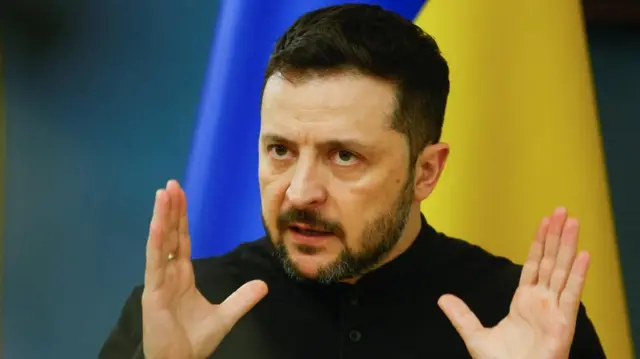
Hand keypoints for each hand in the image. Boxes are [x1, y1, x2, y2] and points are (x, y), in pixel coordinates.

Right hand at [141, 180, 267, 358]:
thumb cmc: (194, 341)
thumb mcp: (225, 316)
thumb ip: (242, 299)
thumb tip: (264, 285)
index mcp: (182, 276)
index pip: (182, 240)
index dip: (181, 218)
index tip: (181, 195)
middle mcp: (168, 274)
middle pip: (170, 235)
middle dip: (170, 210)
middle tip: (171, 184)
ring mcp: (158, 282)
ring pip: (161, 243)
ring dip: (161, 218)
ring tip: (162, 194)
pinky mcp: (153, 293)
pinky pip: (155, 264)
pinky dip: (156, 243)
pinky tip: (156, 224)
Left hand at [438, 207, 589, 358]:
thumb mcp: (476, 335)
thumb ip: (461, 315)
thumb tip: (443, 298)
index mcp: (525, 302)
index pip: (535, 265)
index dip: (539, 243)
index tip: (544, 223)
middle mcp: (542, 302)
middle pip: (551, 261)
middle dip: (556, 236)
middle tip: (562, 211)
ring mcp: (554, 311)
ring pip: (563, 271)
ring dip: (568, 245)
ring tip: (573, 221)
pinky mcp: (563, 323)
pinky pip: (571, 295)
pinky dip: (578, 274)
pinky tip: (583, 254)